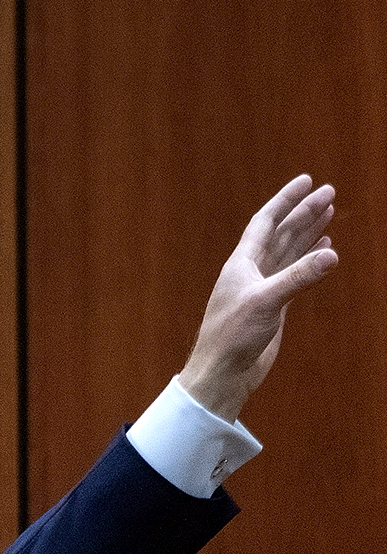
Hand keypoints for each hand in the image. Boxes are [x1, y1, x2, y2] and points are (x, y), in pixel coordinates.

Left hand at [179, 174, 338, 422]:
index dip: (285, 200)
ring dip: (308, 232)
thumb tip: (331, 254)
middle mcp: (251, 271)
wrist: (223, 373)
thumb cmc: (232, 337)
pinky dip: (308, 260)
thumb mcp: (266, 302)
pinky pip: (294, 274)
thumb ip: (299, 277)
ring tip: (329, 212)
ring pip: (289, 252)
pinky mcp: (273, 306)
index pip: (265, 222)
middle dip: (304, 212)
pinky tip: (323, 251)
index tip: (306, 181)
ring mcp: (262, 288)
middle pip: (281, 233)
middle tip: (330, 192)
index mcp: (241, 264)